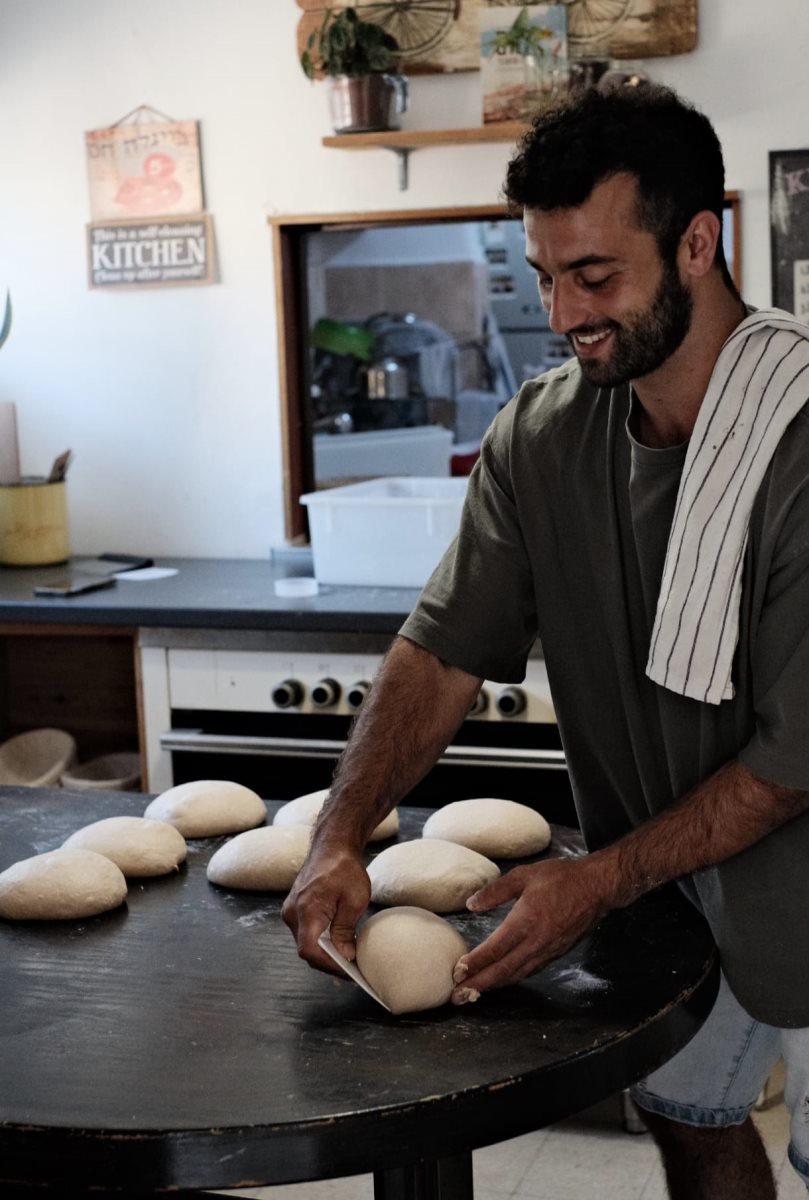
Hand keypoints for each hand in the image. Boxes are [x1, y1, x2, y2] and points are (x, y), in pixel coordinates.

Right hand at [281, 842, 370, 975]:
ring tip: (348, 961)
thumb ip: (345, 931)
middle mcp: (292, 913)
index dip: (329, 966)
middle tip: (354, 971)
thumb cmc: (344, 868)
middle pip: (307, 950)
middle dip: (330, 963)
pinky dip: (320, 942)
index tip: (349, 972)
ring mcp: (290, 911)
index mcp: (306, 910)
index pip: (310, 950)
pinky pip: (305, 933)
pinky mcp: (294, 910)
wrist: (331, 846)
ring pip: (306, 943)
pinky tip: (338, 945)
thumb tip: (345, 957)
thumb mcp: (354, 900)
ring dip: (325, 953)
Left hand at [451, 855, 609, 1002]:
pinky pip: (530, 970)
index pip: (494, 950)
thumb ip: (496, 891)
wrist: (597, 887)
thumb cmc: (561, 877)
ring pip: (517, 974)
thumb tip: (471, 904)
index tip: (456, 973)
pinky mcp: (557, 953)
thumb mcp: (524, 875)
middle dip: (478, 984)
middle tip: (457, 997)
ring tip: (474, 992)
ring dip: (494, 985)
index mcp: (526, 921)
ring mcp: (548, 950)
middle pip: (502, 970)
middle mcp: (536, 942)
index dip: (474, 964)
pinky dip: (512, 978)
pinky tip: (503, 979)